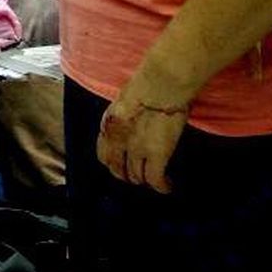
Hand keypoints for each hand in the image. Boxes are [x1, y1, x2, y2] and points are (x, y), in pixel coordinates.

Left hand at [96, 69, 191, 193]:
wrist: (159, 85)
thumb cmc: (147, 85)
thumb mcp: (125, 102)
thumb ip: (124, 117)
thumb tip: (133, 123)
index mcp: (109, 126)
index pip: (103, 154)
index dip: (113, 163)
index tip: (123, 164)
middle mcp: (117, 141)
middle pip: (117, 169)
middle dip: (127, 176)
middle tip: (138, 177)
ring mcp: (136, 149)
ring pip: (136, 177)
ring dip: (145, 181)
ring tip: (155, 181)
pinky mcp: (156, 154)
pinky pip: (155, 179)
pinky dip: (161, 186)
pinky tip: (168, 186)